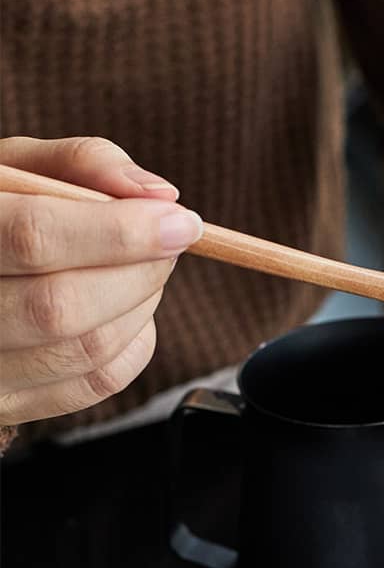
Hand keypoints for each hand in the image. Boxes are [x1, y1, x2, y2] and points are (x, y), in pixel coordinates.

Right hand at [0, 136, 201, 423]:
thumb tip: (159, 194)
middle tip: (168, 243)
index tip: (181, 222)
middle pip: (62, 306)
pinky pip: (95, 384)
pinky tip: (125, 310)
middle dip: (140, 272)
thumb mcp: (19, 168)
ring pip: (85, 350)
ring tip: (143, 270)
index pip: (35, 238)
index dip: (121, 232)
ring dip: (141, 305)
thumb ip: (83, 163)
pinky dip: (133, 343)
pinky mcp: (9, 404)